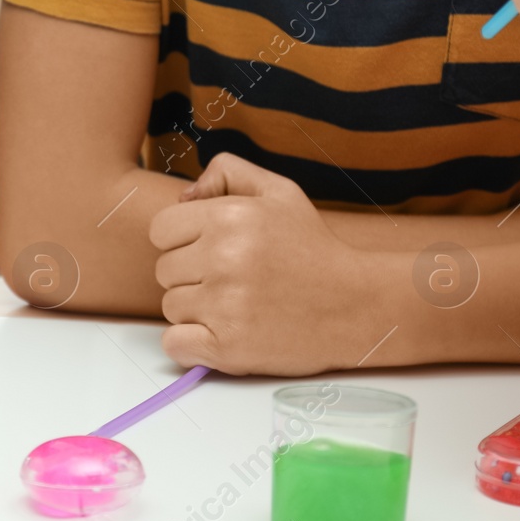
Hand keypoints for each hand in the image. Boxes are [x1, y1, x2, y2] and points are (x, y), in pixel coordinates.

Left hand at [148, 153, 379, 375]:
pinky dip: (191, 344)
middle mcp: (223, 258)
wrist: (359, 306)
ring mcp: (225, 305)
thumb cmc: (314, 248)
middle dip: (190, 275)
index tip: (210, 250)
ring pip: (171, 307)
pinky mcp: (229, 347)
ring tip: (238, 305)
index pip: (160, 229)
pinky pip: (174, 344)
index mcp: (229, 217)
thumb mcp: (280, 192)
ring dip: (196, 310)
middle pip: (164, 270)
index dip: (181, 240)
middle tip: (233, 280)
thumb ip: (228, 174)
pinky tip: (221, 333)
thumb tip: (183, 196)